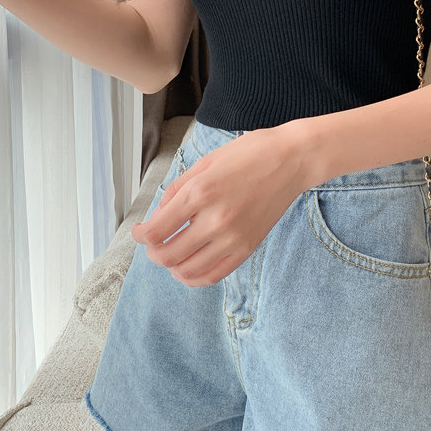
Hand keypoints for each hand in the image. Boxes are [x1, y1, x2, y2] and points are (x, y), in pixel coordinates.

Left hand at [131, 123, 313, 286]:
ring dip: (171, 266)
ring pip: (187, 271)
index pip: (156, 230)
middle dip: (153, 252)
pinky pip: (213, 275)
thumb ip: (178, 189)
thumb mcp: (206, 161)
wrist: (291, 159)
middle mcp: (215, 219)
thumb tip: (160, 214)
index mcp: (200, 192)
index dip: (140, 235)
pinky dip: (194, 277)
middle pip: (167, 255)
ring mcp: (233, 237)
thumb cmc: (251, 153)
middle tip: (153, 243)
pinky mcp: (247, 247)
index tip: (139, 231)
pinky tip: (189, 267)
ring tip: (171, 254)